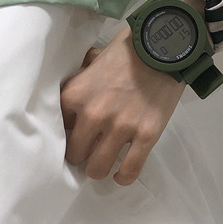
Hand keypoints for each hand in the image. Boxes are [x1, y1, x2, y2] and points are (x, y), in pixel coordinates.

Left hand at [60, 24, 186, 185]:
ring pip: (98, 168)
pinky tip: (121, 174)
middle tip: (90, 150)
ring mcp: (120, 127)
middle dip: (81, 154)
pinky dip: (124, 176)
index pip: (57, 129)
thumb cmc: (128, 49)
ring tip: (104, 163)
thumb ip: (81, 80)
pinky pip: (130, 170)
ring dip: (100, 168)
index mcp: (75, 96)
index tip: (74, 134)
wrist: (165, 46)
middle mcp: (93, 115)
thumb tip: (75, 95)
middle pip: (75, 155)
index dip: (67, 133)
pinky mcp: (146, 135)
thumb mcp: (94, 60)